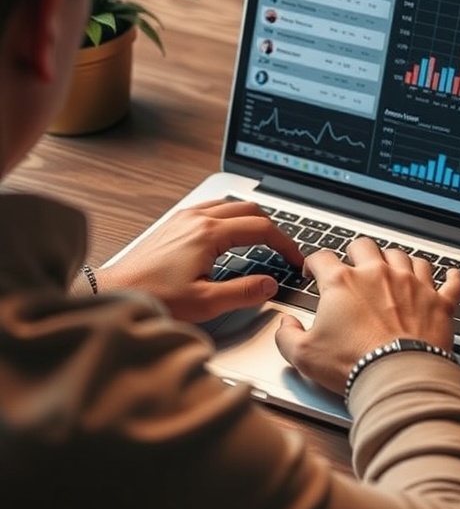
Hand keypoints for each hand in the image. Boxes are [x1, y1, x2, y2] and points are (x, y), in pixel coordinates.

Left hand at [96, 198, 302, 321]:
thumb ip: (243, 293)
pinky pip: (212, 208)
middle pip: (249, 209)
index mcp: (209, 234)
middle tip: (283, 250)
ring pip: (230, 205)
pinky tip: (230, 236)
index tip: (295, 260)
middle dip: (273, 228)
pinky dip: (231, 218)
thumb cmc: (153, 297)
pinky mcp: (174, 223)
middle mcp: (197, 218)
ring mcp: (184, 217)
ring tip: (263, 242)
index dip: (286, 244)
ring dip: (251, 220)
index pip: (261, 228)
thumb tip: (270, 285)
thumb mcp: (205, 303)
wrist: (114, 292)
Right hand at [275, 238, 459, 395]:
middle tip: (353, 265)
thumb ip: (287, 336)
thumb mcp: (304, 356)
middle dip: (355, 252)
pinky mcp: (439, 303)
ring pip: (405, 257)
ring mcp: (412, 285)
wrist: (398, 380)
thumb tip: (286, 325)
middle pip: (365, 246)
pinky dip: (452, 278)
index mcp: (342, 282)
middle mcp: (378, 274)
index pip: (322, 257)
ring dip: (397, 261)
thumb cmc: (353, 366)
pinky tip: (451, 275)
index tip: (312, 271)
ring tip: (393, 269)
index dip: (313, 263)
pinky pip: (452, 282)